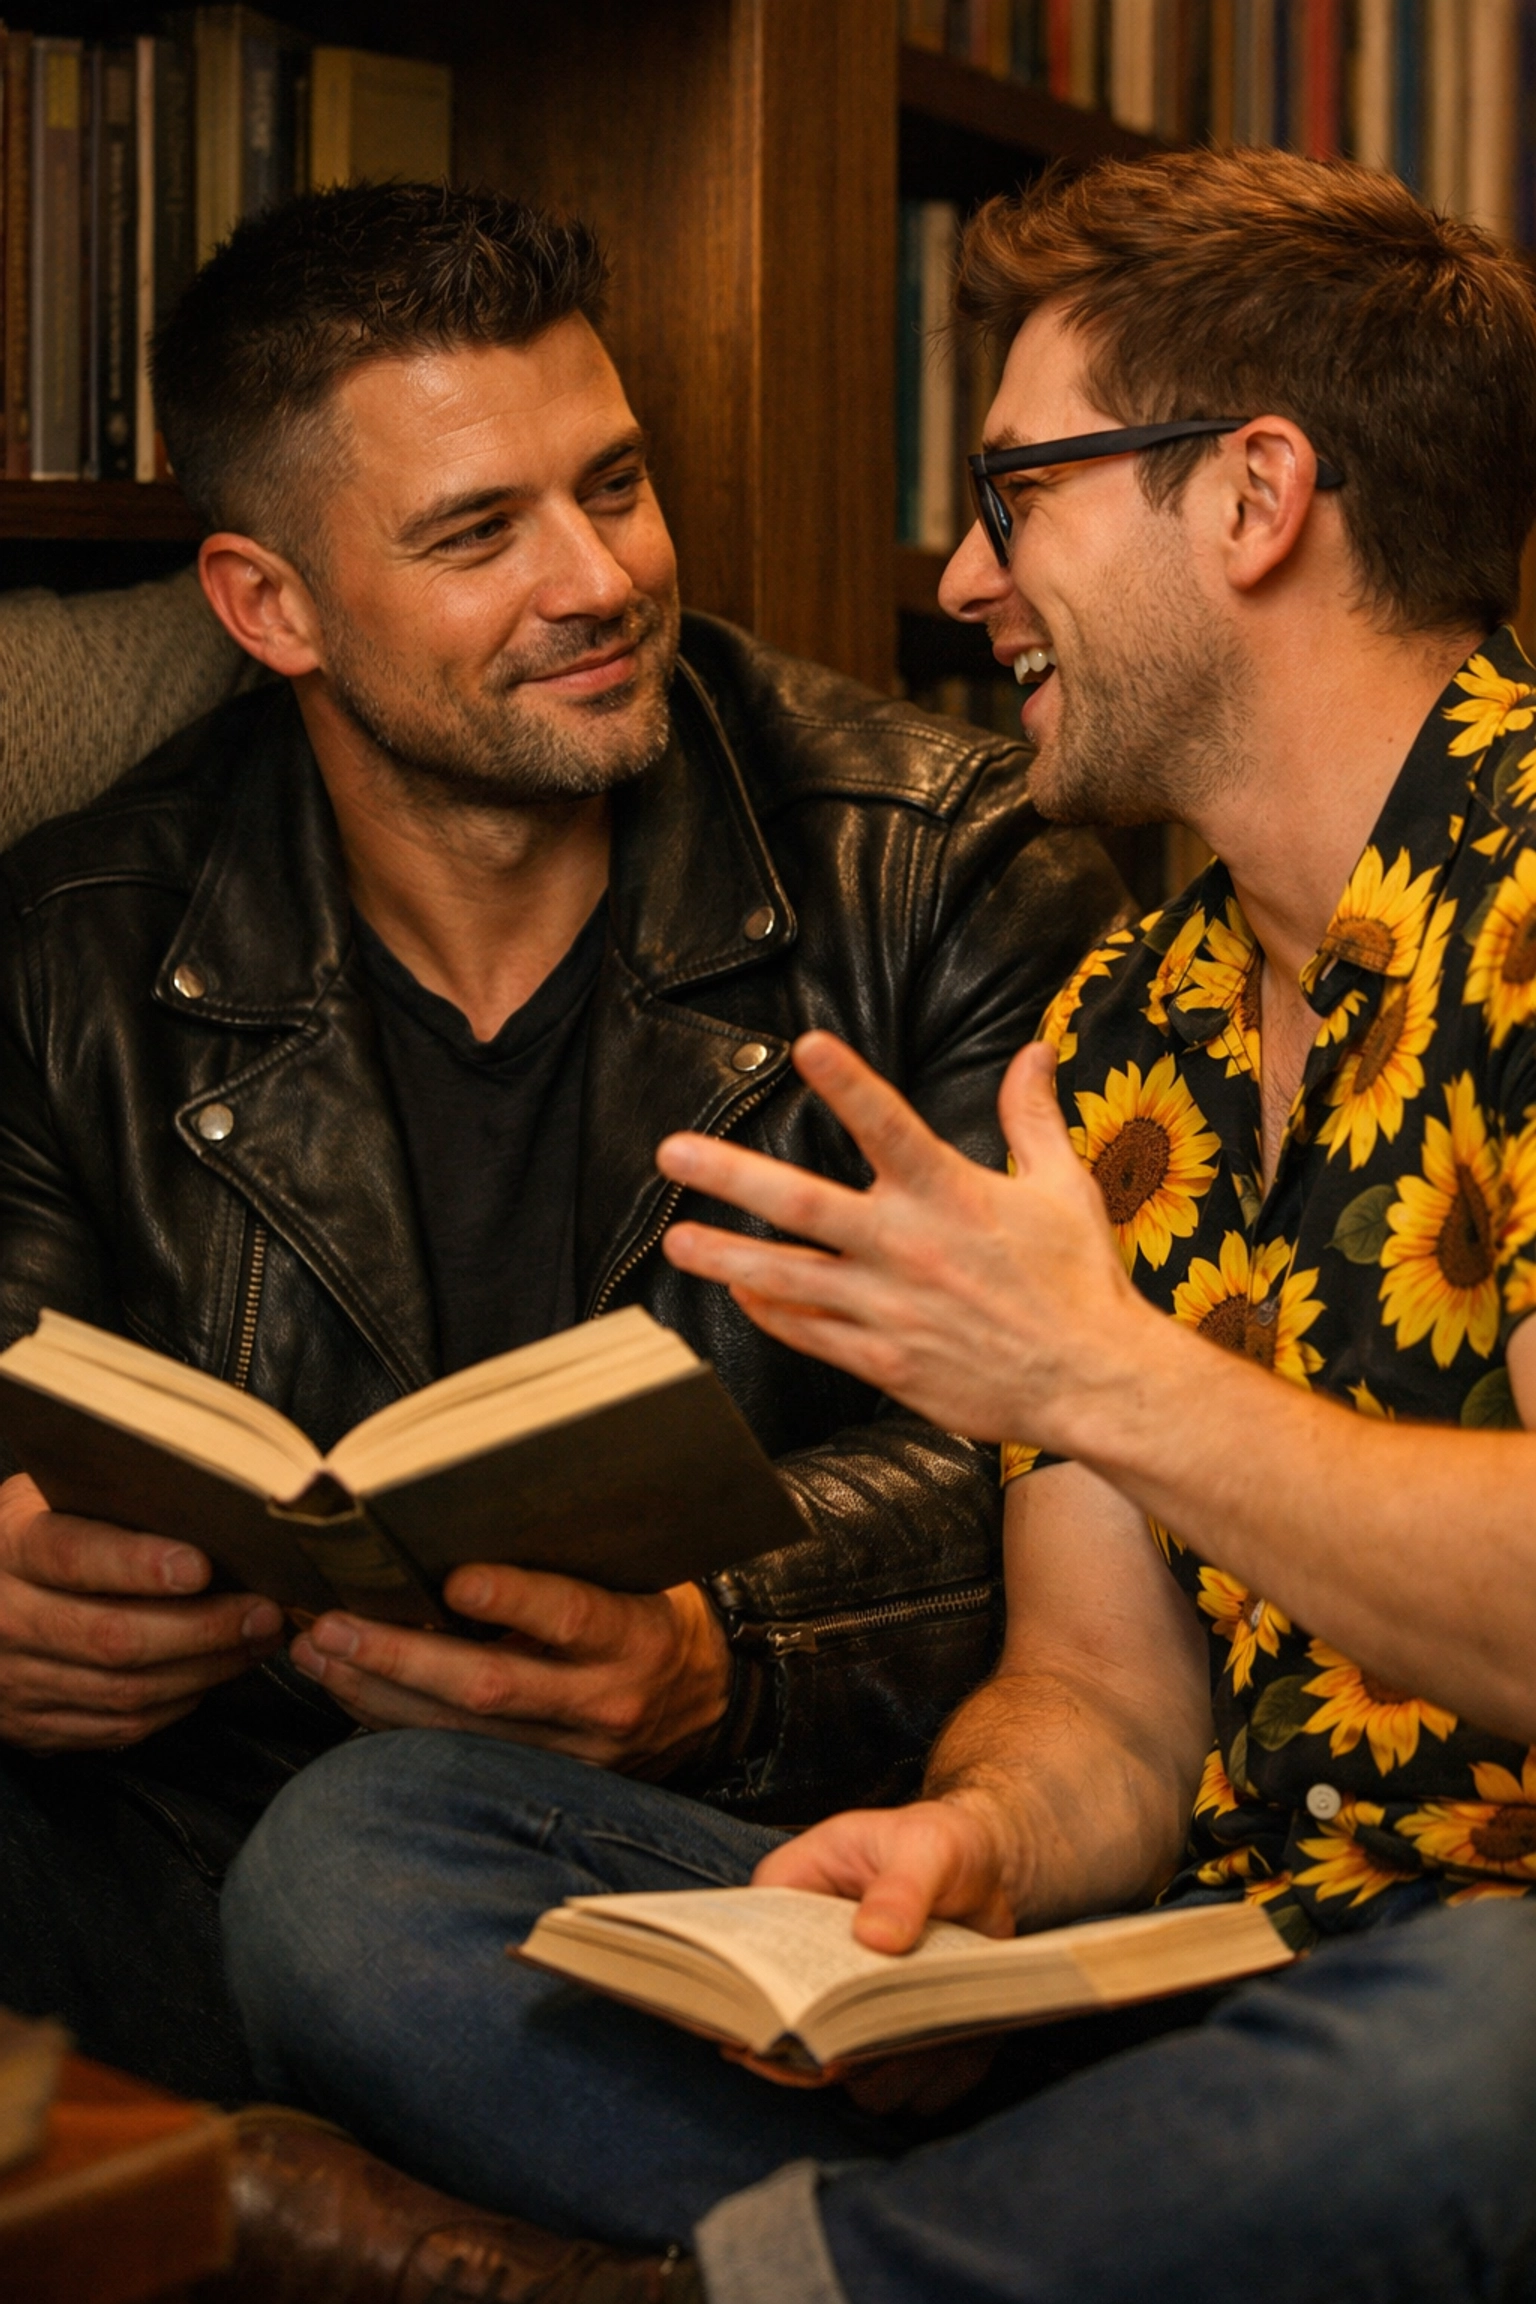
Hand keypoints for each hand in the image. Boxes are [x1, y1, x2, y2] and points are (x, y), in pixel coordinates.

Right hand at [0, 1472, 284, 1753]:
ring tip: (257, 1641)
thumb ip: (106, 1501)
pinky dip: (177, 1703)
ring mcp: (17, 1680)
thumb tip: (207, 1501)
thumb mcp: (44, 1502)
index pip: (72, 1556)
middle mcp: (6, 1619)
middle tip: (264, 1612)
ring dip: (205, 1670)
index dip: (137, 1564)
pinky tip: (213, 1674)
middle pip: (113, 1638)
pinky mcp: (34, 1726)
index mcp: (9, 1549)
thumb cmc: (29, 1539)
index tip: (201, 1565)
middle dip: (203, 1629)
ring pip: (126, 1691)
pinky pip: (118, 1725)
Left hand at [289, 1563, 730, 1770]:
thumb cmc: (653, 1611)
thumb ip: (565, 1559)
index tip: (455, 1580)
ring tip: (319, 1653)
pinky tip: (347, 1689)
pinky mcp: (545, 1780)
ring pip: (460, 1730)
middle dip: (401, 1657)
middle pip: (492, 1687)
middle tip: (334, 1626)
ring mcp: (572, 1752)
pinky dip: (394, 1721)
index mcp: (634, 1635)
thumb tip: (456, 1522)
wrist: (706, 1700)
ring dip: (377, 1692)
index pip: (572, 1616)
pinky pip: (457, 1754)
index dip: (514, 1600)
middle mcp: (603, 1701)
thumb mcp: (635, 1573)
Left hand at [658, 1031, 1149, 1452]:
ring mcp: (890, 1309)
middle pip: (803, 1203)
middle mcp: (909, 1248)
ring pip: (787, 1277)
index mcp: (951, 1195)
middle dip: (731, 1175)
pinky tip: (738, 1294)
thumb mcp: (1064, 1186)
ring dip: (725, 1256)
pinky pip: (810, 1333)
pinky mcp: (886, 1361)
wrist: (1095, 1381)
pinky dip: (770, 1313)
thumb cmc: (1081, 1282)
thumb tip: (1035, 1051)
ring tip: (675, 1240)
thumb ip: (1033, 1117)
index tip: (805, 1047)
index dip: (846, 1085)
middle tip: (673, 1152)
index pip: (889, 1126)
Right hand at [754, 1795, 1016, 2114]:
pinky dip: (933, 2081)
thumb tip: (875, 1938)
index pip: (748, 1959)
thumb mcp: (927, 1848)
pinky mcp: (891, 2043)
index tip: (797, 2024)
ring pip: (849, 2080)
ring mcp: (848, 2012)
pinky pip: (904, 2091)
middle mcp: (808, 1966)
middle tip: (883, 2036)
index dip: (762, 1999)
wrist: (983, 1868)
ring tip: (933, 2031)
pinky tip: (961, 2042)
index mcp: (791, 1899)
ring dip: (890, 2072)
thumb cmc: (941, 1844)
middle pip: (791, 2038)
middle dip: (837, 2051)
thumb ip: (901, 1887)